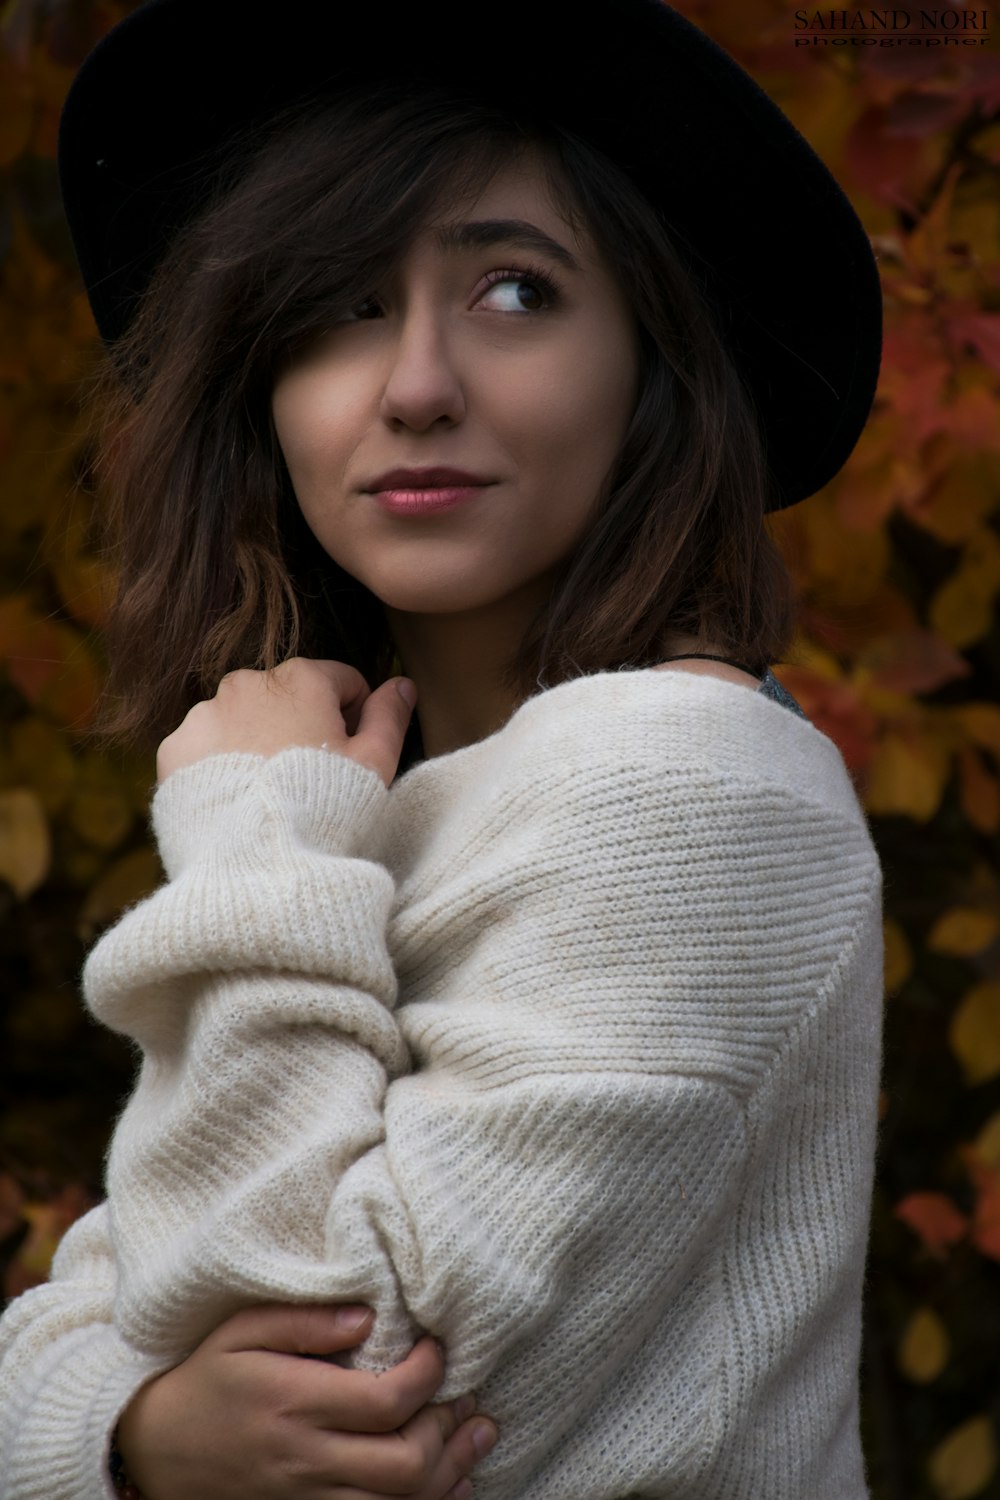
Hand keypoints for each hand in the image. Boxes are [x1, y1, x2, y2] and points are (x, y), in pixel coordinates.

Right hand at [115, 1303, 497, 1499]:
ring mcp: (306, 1499)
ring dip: (450, 1471)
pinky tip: (450, 1482)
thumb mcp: (240, 1331)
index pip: (387, 1399)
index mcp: (294, 1402)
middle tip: (467, 1395)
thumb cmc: (204, 1382)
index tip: (440, 1350)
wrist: (151, 1453)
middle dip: (449, 1428)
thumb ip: (303, 1319)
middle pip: (405, 1463)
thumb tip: (369, 1315)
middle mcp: (306, 1458)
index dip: (430, 1374)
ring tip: (477, 1433)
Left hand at [156, 658, 416, 788]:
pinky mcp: (174, 750)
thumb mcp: (375, 764)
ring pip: (242, 720)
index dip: (355, 717)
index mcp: (301, 679)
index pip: (341, 681)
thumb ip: (390, 717)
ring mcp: (204, 715)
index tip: (351, 755)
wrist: (255, 864)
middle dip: (301, 727)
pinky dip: (218, 767)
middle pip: (287, 698)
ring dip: (257, 743)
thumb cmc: (324, 810)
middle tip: (309, 780)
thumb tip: (402, 685)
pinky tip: (234, 802)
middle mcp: (247, 684)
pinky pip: (204, 749)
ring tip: (268, 795)